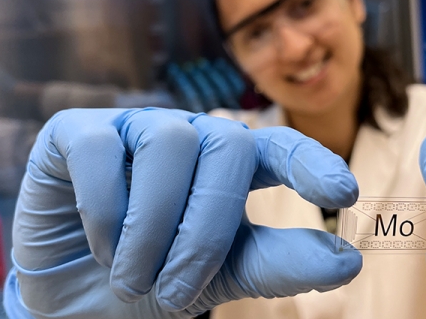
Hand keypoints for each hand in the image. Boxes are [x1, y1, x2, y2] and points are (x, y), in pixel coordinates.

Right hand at [9, 108, 360, 317]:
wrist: (78, 298)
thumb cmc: (158, 277)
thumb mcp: (223, 275)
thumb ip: (279, 263)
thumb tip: (347, 260)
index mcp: (232, 165)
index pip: (281, 146)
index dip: (312, 161)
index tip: (344, 193)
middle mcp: (190, 136)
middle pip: (227, 144)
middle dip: (207, 227)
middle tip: (176, 290)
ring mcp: (134, 127)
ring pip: (168, 143)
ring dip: (152, 226)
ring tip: (133, 278)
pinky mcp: (77, 132)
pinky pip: (101, 149)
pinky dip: (103, 210)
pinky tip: (100, 246)